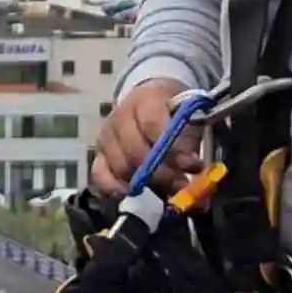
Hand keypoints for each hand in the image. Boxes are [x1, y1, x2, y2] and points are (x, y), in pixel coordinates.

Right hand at [91, 80, 206, 195]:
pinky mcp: (99, 153)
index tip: (192, 166)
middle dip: (160, 173)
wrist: (151, 102)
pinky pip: (100, 174)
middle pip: (135, 150)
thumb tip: (190, 166)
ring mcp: (106, 134)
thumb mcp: (188, 117)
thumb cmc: (172, 113)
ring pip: (119, 165)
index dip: (172, 148)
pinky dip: (112, 187)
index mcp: (146, 98)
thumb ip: (189, 141)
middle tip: (180, 184)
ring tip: (164, 189)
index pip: (152, 124)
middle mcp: (121, 115)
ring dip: (142, 182)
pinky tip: (128, 193)